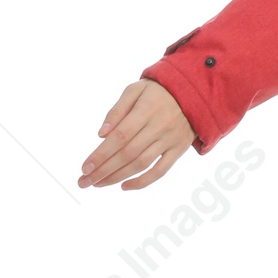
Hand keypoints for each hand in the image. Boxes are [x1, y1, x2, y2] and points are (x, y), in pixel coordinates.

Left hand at [79, 79, 194, 190]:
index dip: (101, 154)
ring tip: (98, 184)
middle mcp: (159, 127)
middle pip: (127, 154)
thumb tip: (101, 134)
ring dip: (117, 177)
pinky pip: (160, 171)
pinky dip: (142, 182)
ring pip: (141, 164)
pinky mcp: (178, 150)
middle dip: (103, 170)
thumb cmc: (157, 92)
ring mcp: (170, 141)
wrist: (193, 94)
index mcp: (146, 110)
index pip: (120, 137)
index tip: (84, 167)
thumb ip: (117, 110)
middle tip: (84, 181)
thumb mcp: (135, 90)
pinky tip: (124, 186)